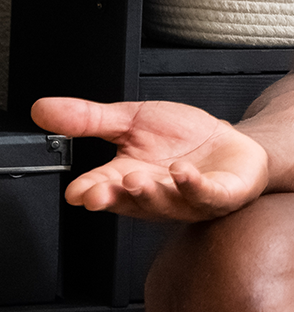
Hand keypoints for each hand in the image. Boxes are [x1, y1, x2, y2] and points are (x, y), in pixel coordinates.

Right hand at [33, 96, 269, 221]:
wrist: (233, 145)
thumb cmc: (184, 138)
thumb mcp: (132, 119)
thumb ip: (89, 118)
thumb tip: (42, 109)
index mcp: (129, 177)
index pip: (102, 188)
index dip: (89, 192)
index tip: (77, 192)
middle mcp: (156, 193)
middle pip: (130, 201)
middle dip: (115, 197)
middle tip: (102, 190)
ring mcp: (187, 198)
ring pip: (165, 202)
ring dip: (150, 193)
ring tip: (138, 179)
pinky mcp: (219, 196)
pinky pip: (205, 195)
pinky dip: (193, 186)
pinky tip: (183, 172)